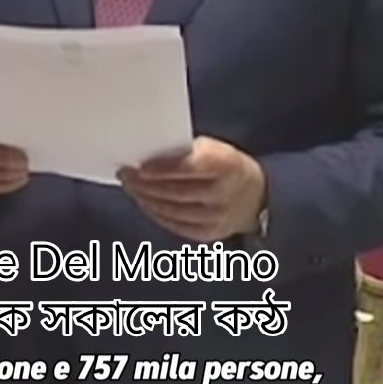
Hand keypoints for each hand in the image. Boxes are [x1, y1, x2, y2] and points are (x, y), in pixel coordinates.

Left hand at [119, 136, 265, 241]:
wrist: (256, 197)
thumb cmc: (226, 166)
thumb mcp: (214, 149)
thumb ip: (186, 153)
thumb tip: (149, 157)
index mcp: (225, 165)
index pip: (188, 167)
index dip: (161, 168)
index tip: (139, 167)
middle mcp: (222, 194)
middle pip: (174, 191)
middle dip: (144, 184)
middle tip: (126, 174)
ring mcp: (216, 218)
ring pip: (170, 210)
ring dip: (145, 198)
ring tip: (131, 187)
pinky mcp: (209, 234)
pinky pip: (175, 225)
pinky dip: (156, 213)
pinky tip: (145, 201)